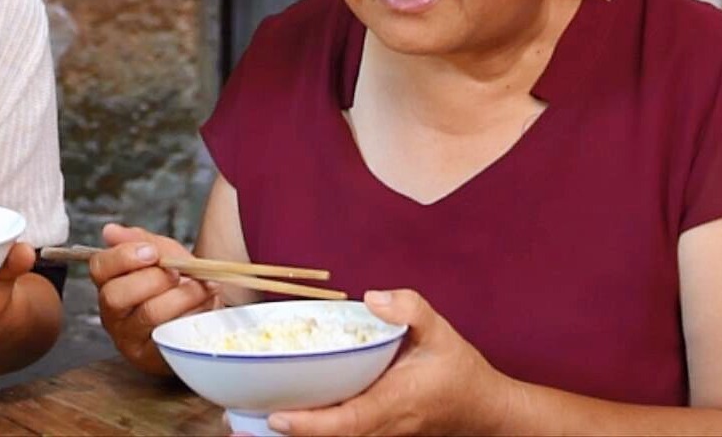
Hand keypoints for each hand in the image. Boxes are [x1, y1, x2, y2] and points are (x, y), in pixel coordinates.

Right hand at [90, 222, 216, 374]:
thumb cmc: (179, 283)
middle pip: (116, 295)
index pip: (99, 268)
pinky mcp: (151, 358)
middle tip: (179, 273)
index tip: (153, 253)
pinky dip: (192, 314)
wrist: (205, 313)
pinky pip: (169, 334)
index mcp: (110, 283)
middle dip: (154, 278)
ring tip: (203, 286)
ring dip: (182, 294)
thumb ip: (142, 241)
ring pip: (148, 313)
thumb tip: (110, 231)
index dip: (124, 257)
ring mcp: (129, 339)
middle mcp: (112, 314)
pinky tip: (205, 305)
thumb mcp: (164, 254)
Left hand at [267, 290, 507, 435]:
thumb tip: (373, 298)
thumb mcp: (442, 332)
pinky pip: (337, 433)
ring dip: (292, 433)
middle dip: (286, 432)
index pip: (346, 423)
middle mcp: (380, 426)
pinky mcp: (373, 430)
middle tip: (239, 418)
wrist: (483, 410)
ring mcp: (376, 433)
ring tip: (245, 417)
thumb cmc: (460, 373)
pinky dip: (308, 427)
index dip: (311, 425)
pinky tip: (278, 413)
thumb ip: (411, 309)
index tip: (277, 418)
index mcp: (393, 404)